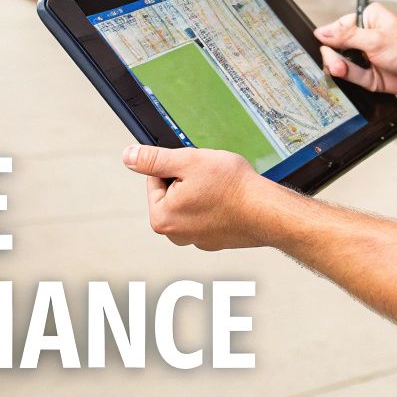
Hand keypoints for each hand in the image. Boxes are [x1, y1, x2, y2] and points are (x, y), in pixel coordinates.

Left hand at [122, 144, 288, 250]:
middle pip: (172, 192)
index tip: (195, 168)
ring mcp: (196, 240)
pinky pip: (208, 214)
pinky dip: (216, 205)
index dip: (175, 166)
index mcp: (162, 218)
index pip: (155, 179)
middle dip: (188, 180)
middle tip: (210, 177)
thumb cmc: (232, 188)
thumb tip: (129, 156)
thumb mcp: (188, 162)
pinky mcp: (215, 240)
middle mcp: (175, 234)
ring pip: (191, 202)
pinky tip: (230, 200)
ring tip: (222, 189)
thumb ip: (154, 160)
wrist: (268, 211)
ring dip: (203, 192)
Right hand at [314, 2, 396, 97]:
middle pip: (335, 45)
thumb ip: (346, 36)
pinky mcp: (368, 75)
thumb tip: (322, 32)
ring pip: (340, 62)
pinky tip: (344, 73)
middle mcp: (364, 36)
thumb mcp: (376, 39)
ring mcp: (365, 56)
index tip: (324, 45)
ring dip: (338, 66)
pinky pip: (350, 76)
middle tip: (336, 62)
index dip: (328, 36)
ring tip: (340, 69)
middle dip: (332, 55)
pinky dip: (346, 76)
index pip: (337, 26)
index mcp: (367, 19)